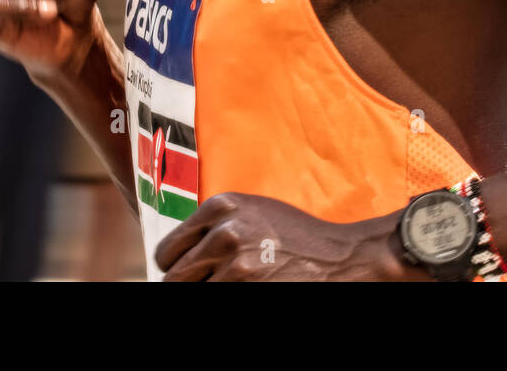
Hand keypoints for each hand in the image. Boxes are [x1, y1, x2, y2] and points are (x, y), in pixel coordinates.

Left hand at [154, 192, 413, 281]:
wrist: (340, 256)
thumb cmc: (295, 236)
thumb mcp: (252, 212)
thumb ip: (214, 225)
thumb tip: (176, 257)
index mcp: (220, 206)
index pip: (166, 251)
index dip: (174, 268)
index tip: (186, 275)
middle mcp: (223, 232)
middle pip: (174, 277)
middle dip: (188, 284)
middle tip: (210, 283)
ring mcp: (235, 264)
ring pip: (194, 293)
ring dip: (211, 291)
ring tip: (239, 283)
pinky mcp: (247, 287)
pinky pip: (215, 299)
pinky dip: (228, 297)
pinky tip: (248, 289)